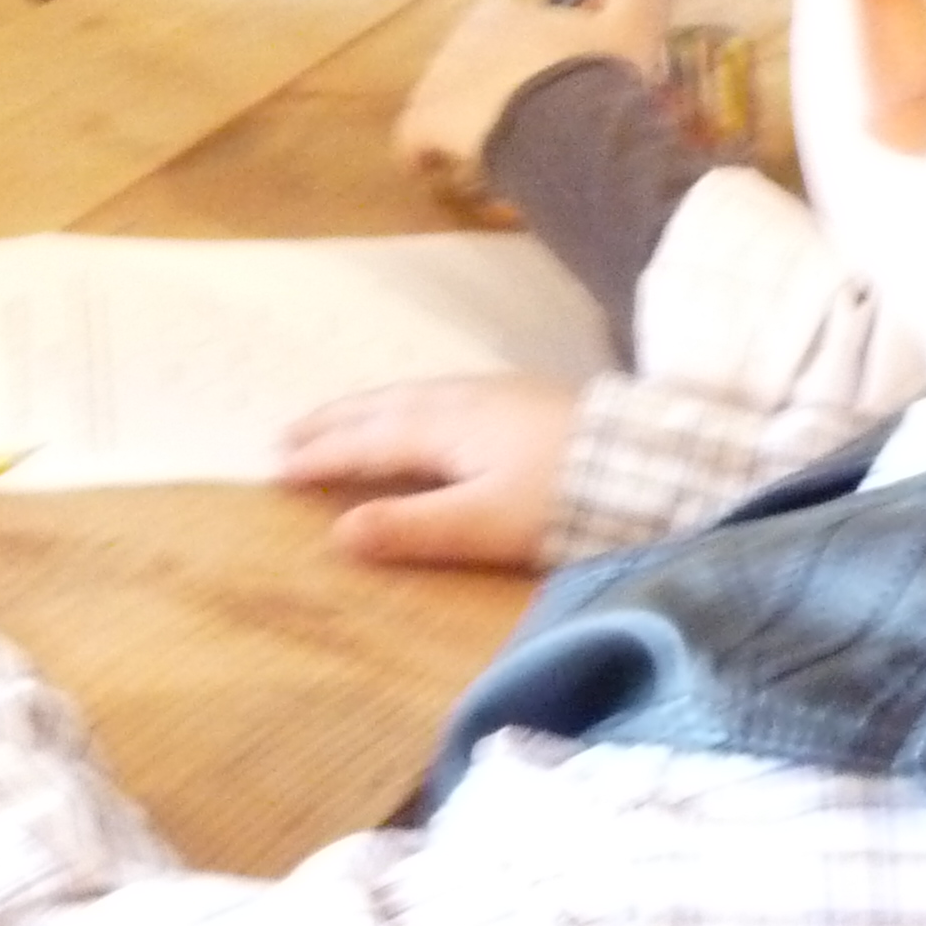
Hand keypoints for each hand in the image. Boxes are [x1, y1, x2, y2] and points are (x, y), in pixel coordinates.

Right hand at [279, 376, 580, 569]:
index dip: (321, 456)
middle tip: (287, 435)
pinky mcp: (521, 398)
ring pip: (410, 395)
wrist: (650, 464)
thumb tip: (338, 533)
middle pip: (380, 407)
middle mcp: (459, 399)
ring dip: (366, 408)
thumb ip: (412, 528)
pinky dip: (404, 404)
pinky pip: (437, 393)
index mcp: (443, 427)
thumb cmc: (565, 499)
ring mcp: (493, 393)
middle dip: (332, 421)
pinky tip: (417, 412)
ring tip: (339, 419)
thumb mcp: (485, 524)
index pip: (366, 442)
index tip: (276, 468)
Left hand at [393, 0, 678, 204]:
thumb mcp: (636, 20)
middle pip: (472, 66)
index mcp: (510, 11)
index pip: (504, 31)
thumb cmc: (602, 73)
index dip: (523, 61)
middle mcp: (466, 36)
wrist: (572, 124)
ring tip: (489, 153)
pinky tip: (443, 172)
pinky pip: (412, 141)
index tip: (548, 86)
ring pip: (441, 101)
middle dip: (490, 93)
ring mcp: (440, 78)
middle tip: (525, 127)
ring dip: (458, 124)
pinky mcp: (424, 122)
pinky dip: (423, 156)